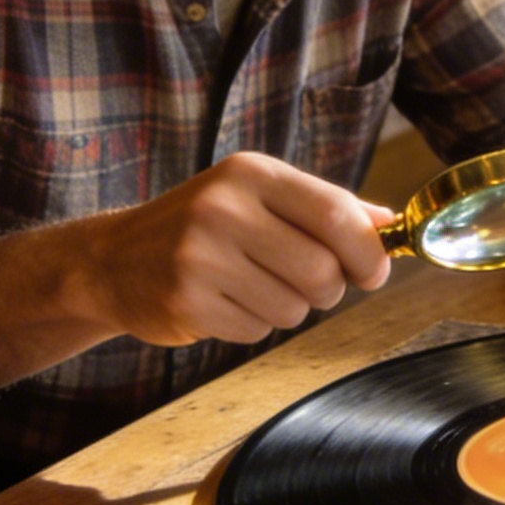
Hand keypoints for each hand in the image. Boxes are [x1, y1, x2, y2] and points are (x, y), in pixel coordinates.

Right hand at [71, 152, 397, 347]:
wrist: (113, 259)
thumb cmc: (201, 226)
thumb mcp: (258, 198)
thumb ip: (324, 208)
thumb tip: (390, 224)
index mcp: (250, 174)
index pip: (335, 213)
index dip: (367, 251)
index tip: (373, 271)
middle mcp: (222, 207)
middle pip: (321, 271)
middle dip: (327, 289)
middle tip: (305, 284)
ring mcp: (199, 255)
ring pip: (292, 308)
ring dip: (286, 309)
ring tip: (252, 288)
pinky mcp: (185, 301)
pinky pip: (256, 331)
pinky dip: (251, 326)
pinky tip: (223, 303)